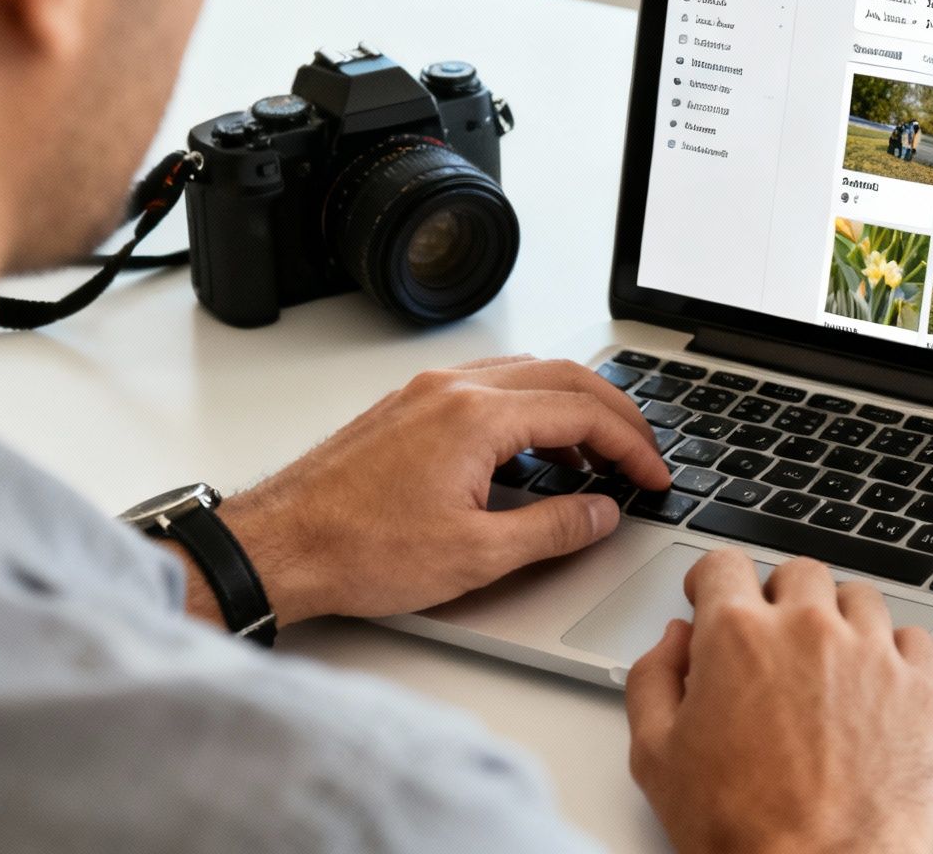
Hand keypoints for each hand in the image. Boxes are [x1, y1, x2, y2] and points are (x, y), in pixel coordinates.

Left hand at [200, 355, 671, 623]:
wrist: (278, 547)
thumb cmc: (356, 551)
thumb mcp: (476, 556)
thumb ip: (553, 529)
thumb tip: (601, 513)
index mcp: (476, 416)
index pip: (584, 410)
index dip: (634, 445)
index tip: (655, 477)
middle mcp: (453, 389)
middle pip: (565, 377)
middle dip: (616, 417)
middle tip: (643, 458)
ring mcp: (427, 393)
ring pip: (527, 377)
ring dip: (573, 410)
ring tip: (596, 462)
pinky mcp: (408, 407)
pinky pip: (490, 389)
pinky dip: (531, 412)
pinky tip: (536, 454)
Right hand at [625, 550, 932, 853]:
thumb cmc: (741, 830)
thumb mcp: (656, 757)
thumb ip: (652, 679)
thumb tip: (674, 641)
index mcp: (738, 637)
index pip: (724, 563)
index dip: (712, 580)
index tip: (715, 595)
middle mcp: (808, 630)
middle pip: (797, 573)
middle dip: (778, 598)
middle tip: (772, 639)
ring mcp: (872, 655)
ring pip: (858, 597)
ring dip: (837, 619)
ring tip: (825, 663)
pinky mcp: (920, 688)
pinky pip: (910, 638)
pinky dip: (891, 652)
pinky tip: (871, 684)